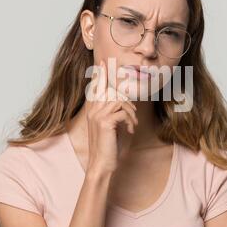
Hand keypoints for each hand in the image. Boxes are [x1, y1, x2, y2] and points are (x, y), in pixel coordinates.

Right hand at [85, 59, 137, 173]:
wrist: (101, 164)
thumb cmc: (108, 146)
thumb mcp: (110, 126)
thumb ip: (113, 111)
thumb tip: (123, 100)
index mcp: (92, 110)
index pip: (95, 86)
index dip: (100, 74)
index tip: (102, 62)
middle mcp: (93, 110)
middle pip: (111, 90)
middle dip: (127, 100)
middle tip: (133, 115)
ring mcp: (97, 115)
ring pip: (119, 99)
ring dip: (130, 111)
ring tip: (132, 124)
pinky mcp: (105, 122)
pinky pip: (123, 111)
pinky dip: (130, 120)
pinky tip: (130, 130)